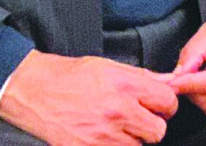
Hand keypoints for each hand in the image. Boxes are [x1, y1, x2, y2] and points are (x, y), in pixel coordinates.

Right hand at [0, 51, 177, 144]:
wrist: (34, 91)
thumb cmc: (71, 76)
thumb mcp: (110, 66)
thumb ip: (143, 77)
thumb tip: (171, 82)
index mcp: (125, 86)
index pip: (167, 102)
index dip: (165, 104)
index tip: (158, 105)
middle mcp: (117, 112)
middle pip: (158, 130)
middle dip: (151, 124)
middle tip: (138, 118)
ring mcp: (102, 136)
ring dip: (132, 139)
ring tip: (116, 126)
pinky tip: (104, 137)